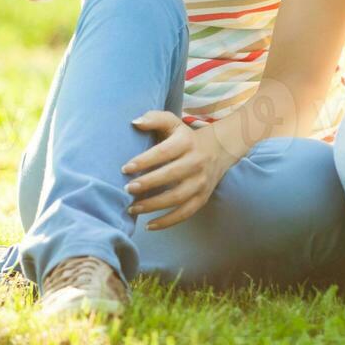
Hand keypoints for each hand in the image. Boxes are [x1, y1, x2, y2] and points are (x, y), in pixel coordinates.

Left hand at [122, 111, 229, 229]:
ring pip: (177, 197)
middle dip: (147, 183)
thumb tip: (134, 122)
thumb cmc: (186, 137)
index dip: (144, 160)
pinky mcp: (203, 198)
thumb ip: (154, 118)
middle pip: (170, 175)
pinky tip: (148, 225)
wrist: (219, 149)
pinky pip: (185, 213)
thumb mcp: (173, 123)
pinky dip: (167, 222)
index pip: (164, 152)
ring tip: (132, 207)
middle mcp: (196, 162)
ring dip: (153, 205)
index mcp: (187, 142)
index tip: (125, 168)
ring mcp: (201, 182)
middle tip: (127, 189)